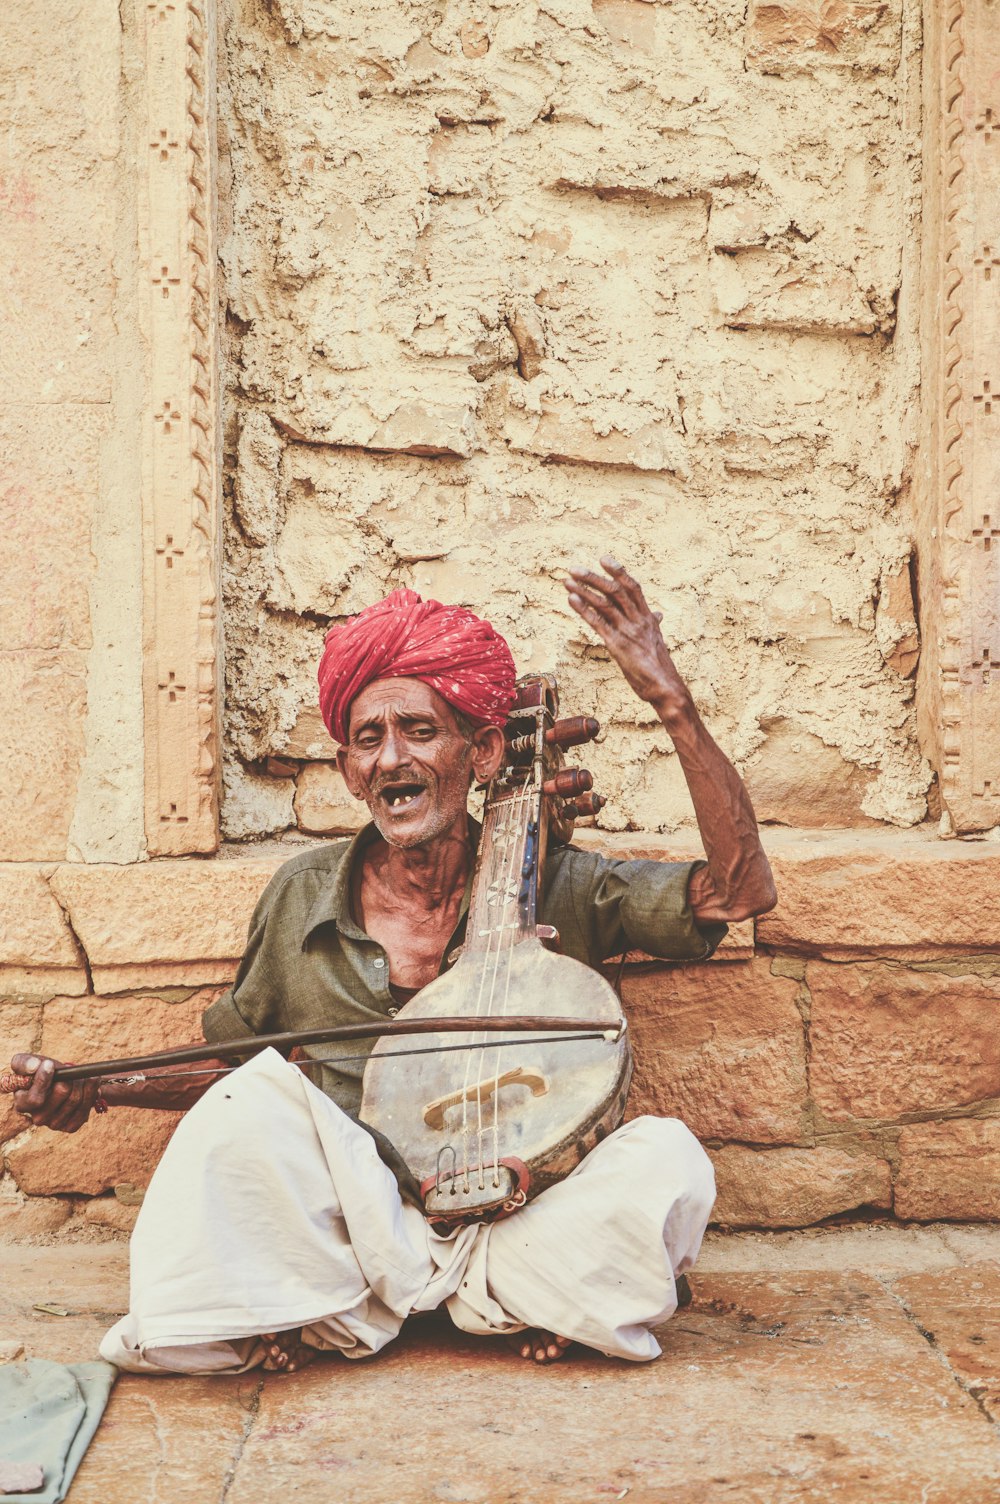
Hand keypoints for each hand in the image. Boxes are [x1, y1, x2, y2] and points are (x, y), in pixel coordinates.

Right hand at [10, 1053, 98, 1132]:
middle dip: (69, 1077)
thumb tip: (35, 1066)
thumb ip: (25, 1062)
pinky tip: (88, 1085)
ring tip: (79, 1077)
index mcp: (23, 1104)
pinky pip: (85, 1109)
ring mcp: (53, 1124)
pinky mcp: (69, 1127)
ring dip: (82, 1082)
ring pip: (76, 1099)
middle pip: (62, 1093)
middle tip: (70, 1071)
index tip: (50, 1064)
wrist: (64, 1079)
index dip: (43, 1080)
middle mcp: (37, 1118)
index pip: (34, 1099)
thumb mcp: (30, 1062)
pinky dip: (91, 1092)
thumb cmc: (43, 1070)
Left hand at [564, 558, 691, 719]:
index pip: (633, 588)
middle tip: (574, 568)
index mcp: (648, 619)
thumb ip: (653, 625)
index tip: (604, 558)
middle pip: (616, 591)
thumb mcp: (657, 641)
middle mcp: (639, 621)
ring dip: (584, 590)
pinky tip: (572, 599)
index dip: (619, 571)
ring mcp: (628, 632)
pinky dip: (584, 610)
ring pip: (605, 604)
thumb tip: (658, 615)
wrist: (666, 688)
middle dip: (594, 577)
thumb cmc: (660, 667)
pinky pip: (598, 623)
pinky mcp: (618, 646)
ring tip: (567, 581)